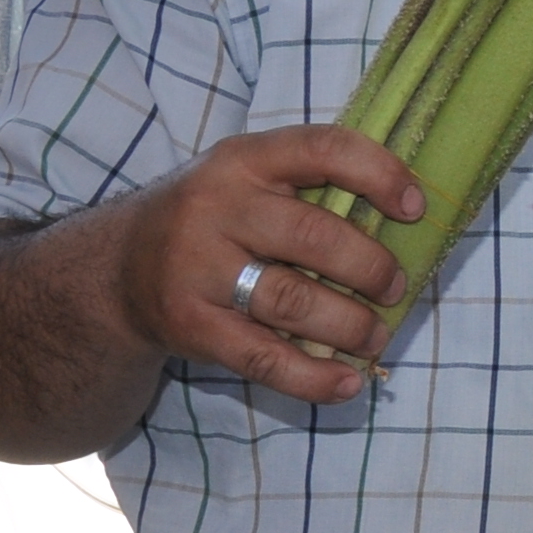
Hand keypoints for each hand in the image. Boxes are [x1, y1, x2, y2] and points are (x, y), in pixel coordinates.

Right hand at [109, 126, 429, 405]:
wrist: (116, 268)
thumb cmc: (214, 221)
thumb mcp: (248, 180)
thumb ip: (310, 186)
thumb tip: (409, 217)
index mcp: (244, 160)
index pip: (323, 150)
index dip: (379, 175)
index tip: (415, 208)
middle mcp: (217, 207)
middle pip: (315, 237)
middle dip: (371, 269)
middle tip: (393, 289)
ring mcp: (198, 268)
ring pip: (294, 302)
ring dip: (352, 325)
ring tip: (376, 337)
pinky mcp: (192, 325)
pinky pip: (265, 357)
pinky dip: (314, 378)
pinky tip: (347, 383)